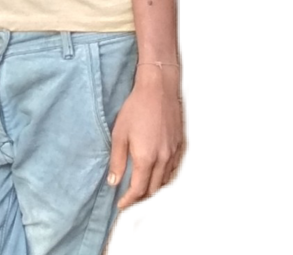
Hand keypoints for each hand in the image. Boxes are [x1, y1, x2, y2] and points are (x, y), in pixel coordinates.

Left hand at [108, 69, 181, 210]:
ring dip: (151, 188)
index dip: (128, 200)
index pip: (138, 190)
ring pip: (164, 180)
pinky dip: (161, 176)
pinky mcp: (178, 145)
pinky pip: (171, 169)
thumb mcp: (119, 133)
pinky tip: (154, 171)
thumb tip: (113, 183)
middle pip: (153, 189)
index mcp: (146, 158)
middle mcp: (162, 160)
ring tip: (139, 186)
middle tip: (128, 197)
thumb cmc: (135, 109)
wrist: (158, 90)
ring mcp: (173, 153)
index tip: (120, 203)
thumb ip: (117, 160)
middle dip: (140, 197)